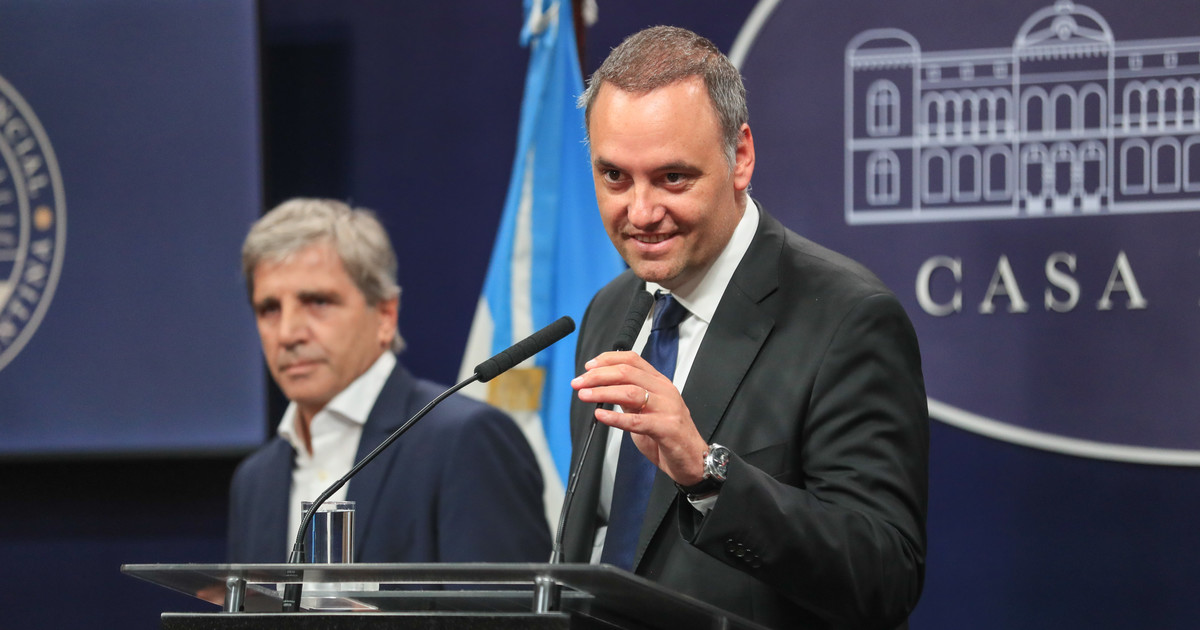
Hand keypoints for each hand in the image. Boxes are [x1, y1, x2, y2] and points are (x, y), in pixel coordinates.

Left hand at [572, 350, 708, 485]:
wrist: (692, 460)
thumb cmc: (669, 435)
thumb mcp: (646, 410)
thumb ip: (629, 398)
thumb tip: (604, 387)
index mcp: (659, 383)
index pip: (632, 360)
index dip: (608, 360)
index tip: (589, 366)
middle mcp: (664, 391)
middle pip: (627, 372)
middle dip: (598, 375)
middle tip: (579, 382)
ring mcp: (667, 408)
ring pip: (630, 392)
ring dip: (603, 392)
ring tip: (585, 395)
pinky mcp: (666, 428)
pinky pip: (636, 420)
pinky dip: (615, 417)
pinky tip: (601, 416)